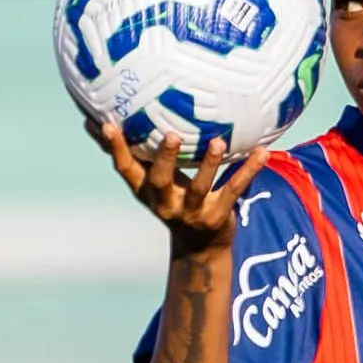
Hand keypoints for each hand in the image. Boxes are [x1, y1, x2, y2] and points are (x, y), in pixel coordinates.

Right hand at [90, 120, 269, 252]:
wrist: (200, 248)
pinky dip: (249, 170)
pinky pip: (235, 189)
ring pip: (200, 187)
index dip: (115, 148)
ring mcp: (192, 211)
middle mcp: (166, 203)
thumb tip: (100, 115)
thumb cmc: (173, 199)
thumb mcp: (150, 181)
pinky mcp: (218, 216)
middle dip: (165, 159)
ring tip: (218, 142)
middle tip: (171, 135)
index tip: (107, 123)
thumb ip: (136, 153)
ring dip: (209, 164)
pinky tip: (263, 152)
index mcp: (146, 190)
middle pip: (160, 181)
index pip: (125, 168)